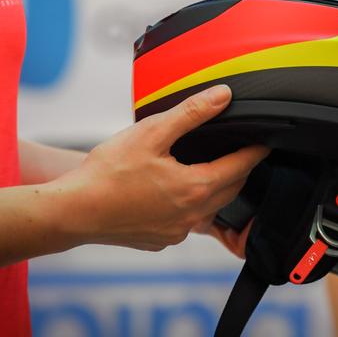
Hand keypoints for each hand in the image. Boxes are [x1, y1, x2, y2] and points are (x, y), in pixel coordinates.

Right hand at [45, 85, 267, 251]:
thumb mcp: (152, 133)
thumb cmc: (107, 173)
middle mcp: (191, 215)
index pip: (240, 167)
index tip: (265, 143)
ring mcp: (176, 231)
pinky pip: (186, 221)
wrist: (73, 211)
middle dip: (239, 170)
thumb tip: (222, 97)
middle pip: (229, 189)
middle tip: (242, 153)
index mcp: (195, 188)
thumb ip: (191, 113)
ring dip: (216, 188)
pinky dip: (190, 205)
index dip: (254, 152)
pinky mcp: (160, 240)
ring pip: (209, 207)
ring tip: (212, 169)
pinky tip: (176, 192)